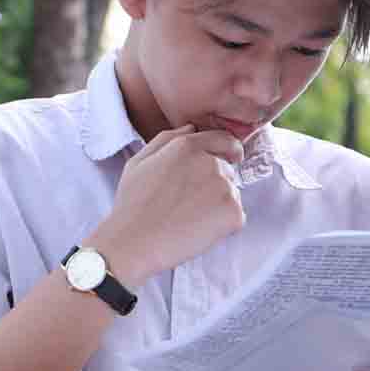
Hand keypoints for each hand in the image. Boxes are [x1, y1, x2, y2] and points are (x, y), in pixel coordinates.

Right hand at [84, 125, 245, 282]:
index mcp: (188, 147)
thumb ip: (167, 139)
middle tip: (189, 205)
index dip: (229, 151)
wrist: (134, 242)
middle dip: (215, 185)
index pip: (225, 140)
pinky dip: (223, 226)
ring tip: (189, 219)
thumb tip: (191, 128)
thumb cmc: (132, 205)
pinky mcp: (233, 213)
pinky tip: (198, 231)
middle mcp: (210, 162)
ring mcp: (224, 187)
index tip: (232, 160)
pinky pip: (236, 217)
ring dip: (218, 206)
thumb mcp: (139, 161)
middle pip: (228, 171)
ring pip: (232, 195)